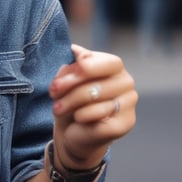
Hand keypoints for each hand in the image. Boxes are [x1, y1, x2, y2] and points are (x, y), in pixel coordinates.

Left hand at [49, 44, 137, 168]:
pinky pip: (98, 116)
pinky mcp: (125, 124)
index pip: (108, 62)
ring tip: (57, 108)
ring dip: (69, 103)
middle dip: (69, 88)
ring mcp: (129, 104)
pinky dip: (81, 116)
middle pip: (97, 82)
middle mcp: (127, 83)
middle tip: (52, 93)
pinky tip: (77, 118)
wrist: (74, 131)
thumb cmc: (72, 100)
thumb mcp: (67, 79)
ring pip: (96, 99)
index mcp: (115, 67)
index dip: (84, 68)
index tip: (61, 76)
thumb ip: (73, 65)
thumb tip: (76, 50)